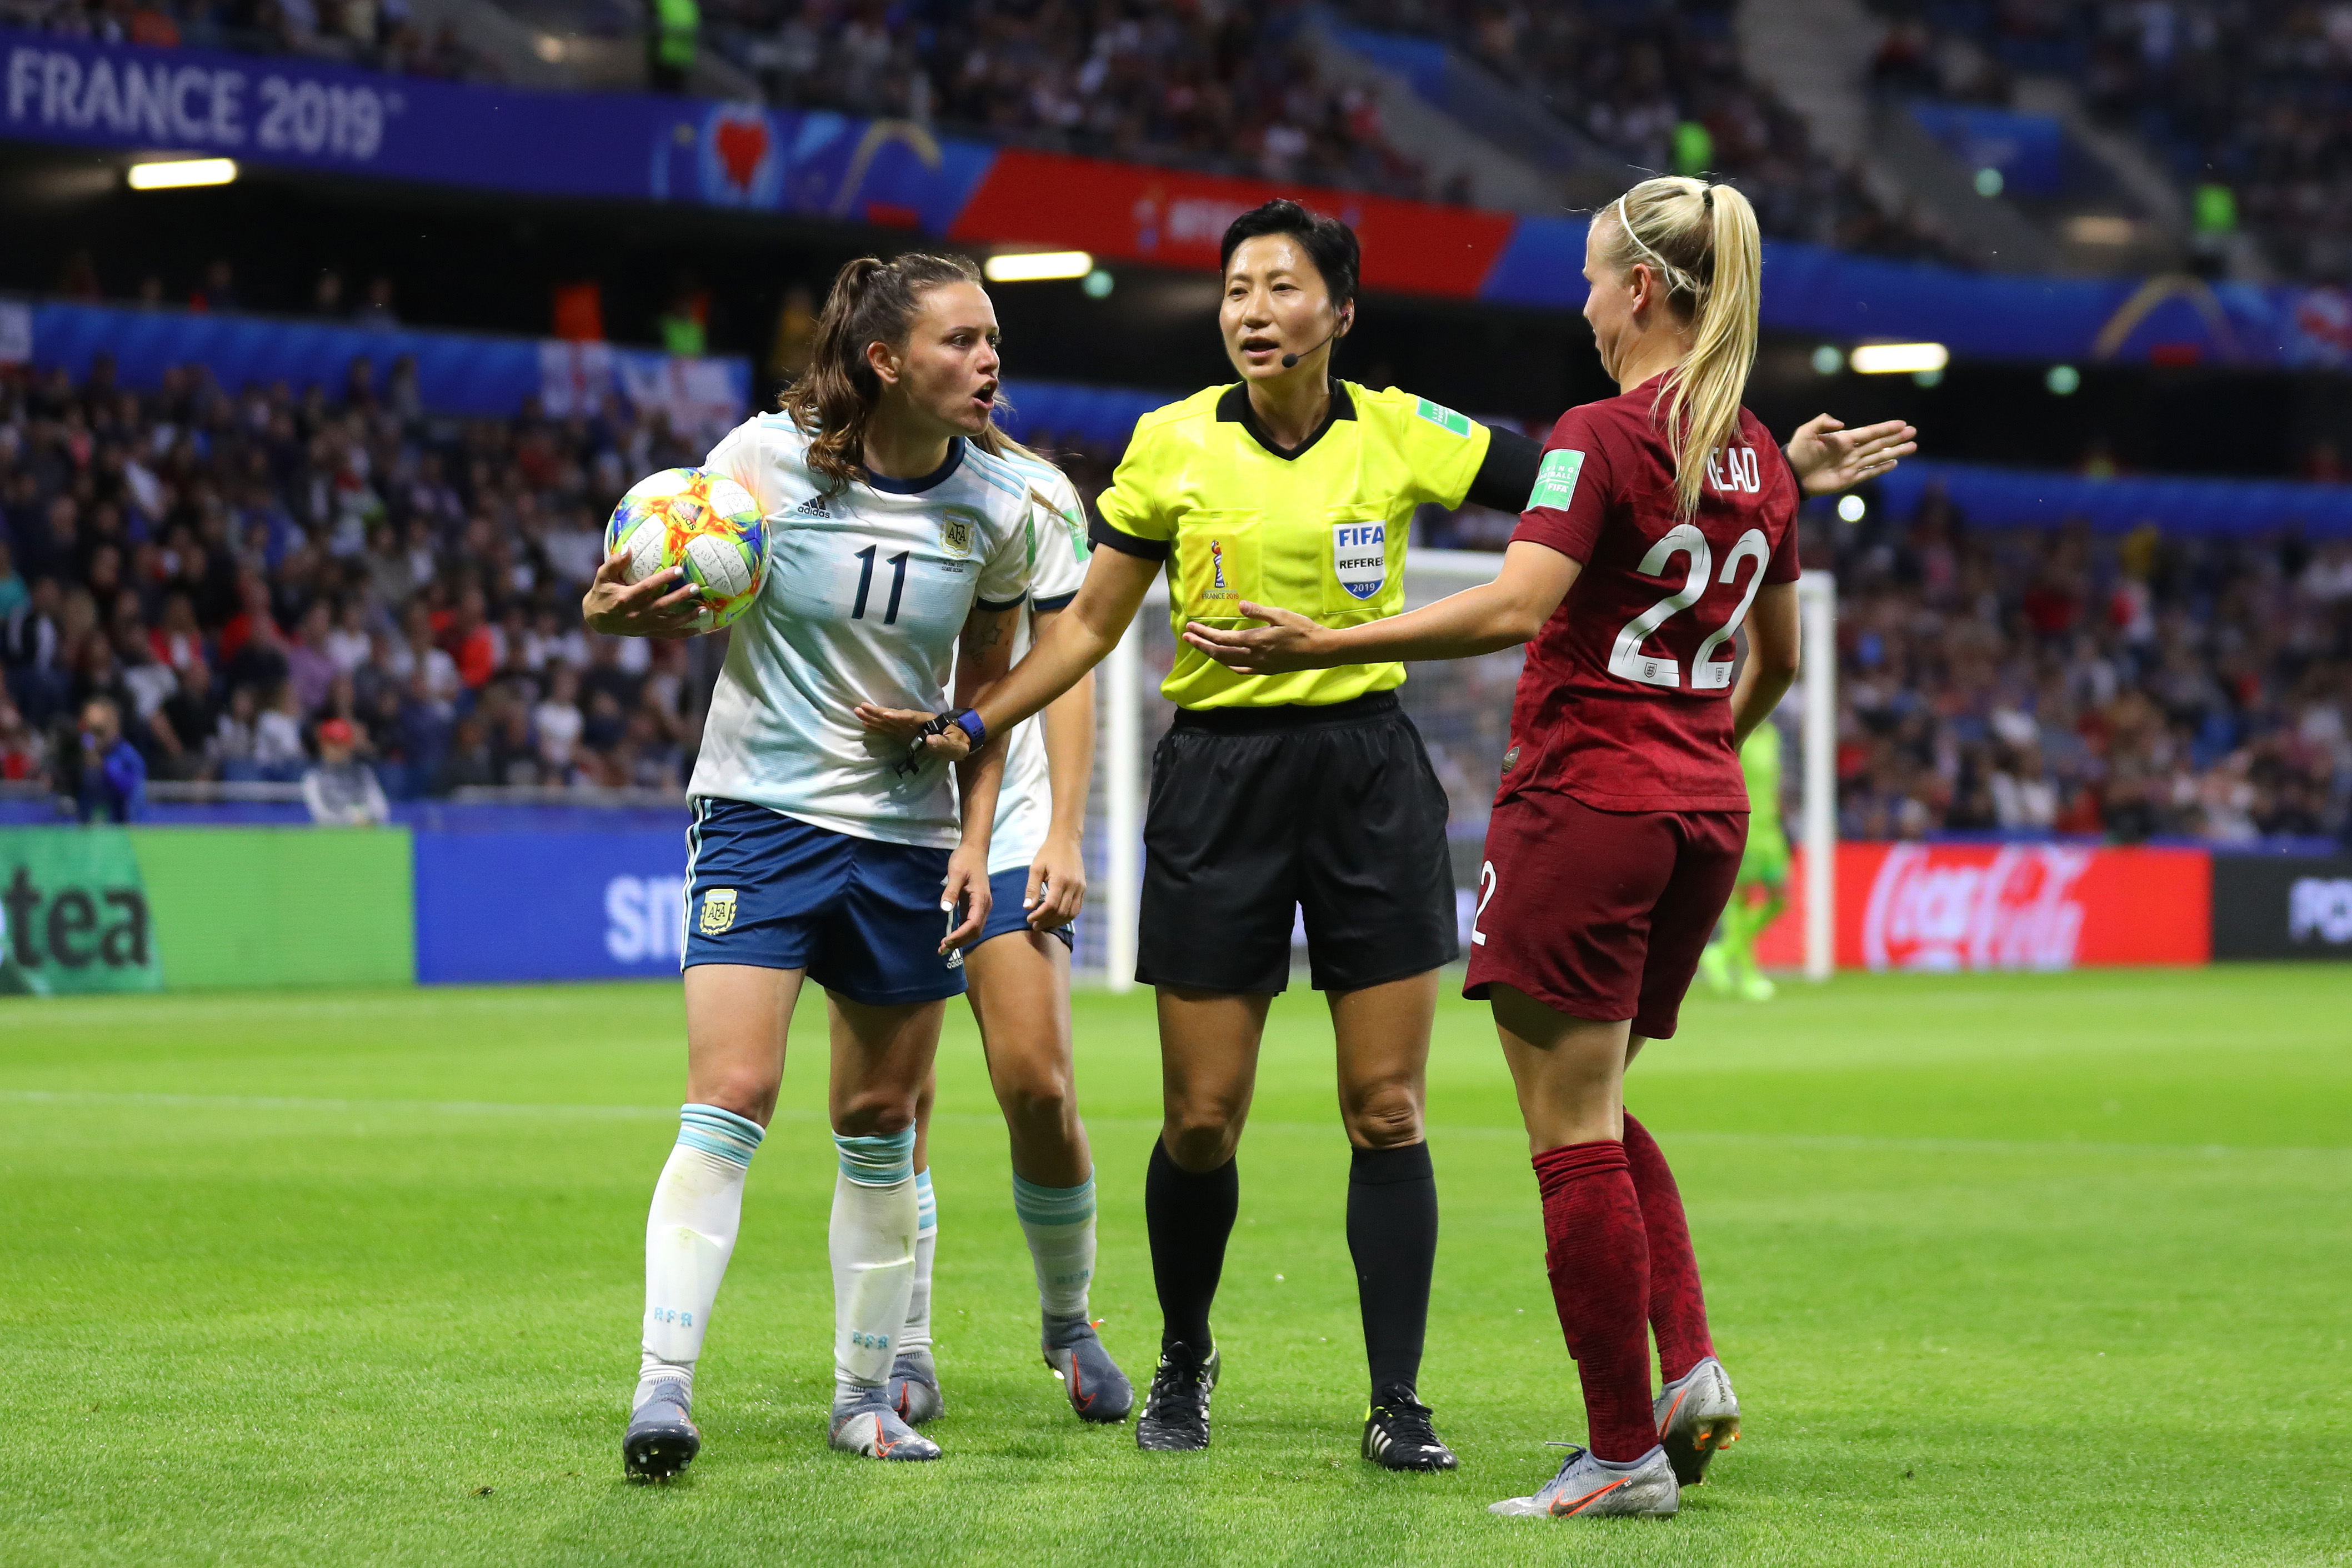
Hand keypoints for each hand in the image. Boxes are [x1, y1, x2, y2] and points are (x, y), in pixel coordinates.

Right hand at [582, 549, 703, 637]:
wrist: (597, 620)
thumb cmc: (602, 593)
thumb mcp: (602, 576)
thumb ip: (615, 563)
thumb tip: (629, 547)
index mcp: (625, 599)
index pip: (647, 588)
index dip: (663, 579)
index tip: (679, 570)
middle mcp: (636, 614)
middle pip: (662, 606)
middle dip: (680, 597)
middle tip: (696, 588)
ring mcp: (644, 625)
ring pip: (669, 623)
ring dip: (688, 618)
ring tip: (705, 610)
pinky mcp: (648, 633)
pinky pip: (669, 635)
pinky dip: (685, 633)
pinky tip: (701, 628)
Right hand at [855, 704, 972, 764]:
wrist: (957, 739)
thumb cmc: (958, 742)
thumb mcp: (956, 746)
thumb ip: (945, 744)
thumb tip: (930, 741)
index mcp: (928, 721)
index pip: (912, 718)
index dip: (900, 717)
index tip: (887, 714)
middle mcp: (914, 722)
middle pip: (895, 716)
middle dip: (879, 712)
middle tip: (862, 707)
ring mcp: (907, 728)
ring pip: (888, 721)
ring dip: (874, 716)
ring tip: (858, 711)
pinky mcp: (903, 734)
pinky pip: (887, 729)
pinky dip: (876, 726)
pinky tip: (865, 723)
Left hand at [939, 843, 990, 951]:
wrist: (974, 850)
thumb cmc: (965, 860)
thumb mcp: (956, 873)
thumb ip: (951, 892)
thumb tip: (945, 910)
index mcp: (981, 899)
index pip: (973, 924)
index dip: (961, 935)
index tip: (946, 941)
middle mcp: (984, 906)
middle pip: (975, 931)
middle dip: (960, 942)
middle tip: (942, 949)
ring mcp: (981, 906)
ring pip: (974, 930)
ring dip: (961, 940)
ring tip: (944, 947)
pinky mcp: (976, 905)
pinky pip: (971, 923)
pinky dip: (962, 932)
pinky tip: (951, 937)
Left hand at [1025, 831, 1086, 930]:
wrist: (1067, 841)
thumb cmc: (1048, 853)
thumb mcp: (1036, 868)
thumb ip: (1032, 888)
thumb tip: (1027, 907)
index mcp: (1060, 879)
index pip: (1051, 905)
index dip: (1039, 916)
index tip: (1029, 919)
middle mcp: (1073, 885)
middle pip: (1061, 912)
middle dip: (1046, 922)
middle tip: (1034, 926)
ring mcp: (1080, 888)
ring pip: (1071, 914)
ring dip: (1057, 922)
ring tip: (1044, 924)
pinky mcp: (1083, 889)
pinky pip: (1077, 909)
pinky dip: (1066, 917)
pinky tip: (1055, 918)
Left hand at [1179, 601, 1328, 674]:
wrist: (1321, 651)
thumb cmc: (1303, 629)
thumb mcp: (1281, 615)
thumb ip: (1258, 611)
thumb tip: (1239, 605)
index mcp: (1255, 641)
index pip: (1222, 639)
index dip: (1204, 634)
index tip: (1190, 628)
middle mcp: (1254, 656)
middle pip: (1219, 652)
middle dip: (1201, 644)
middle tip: (1186, 637)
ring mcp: (1259, 665)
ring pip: (1228, 662)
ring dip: (1211, 654)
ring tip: (1200, 646)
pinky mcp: (1266, 670)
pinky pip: (1241, 670)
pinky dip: (1228, 664)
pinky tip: (1224, 661)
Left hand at [1787, 414, 1916, 496]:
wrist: (1791, 475)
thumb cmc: (1797, 452)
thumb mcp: (1806, 432)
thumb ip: (1822, 422)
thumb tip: (1843, 424)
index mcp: (1843, 439)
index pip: (1869, 432)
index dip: (1886, 428)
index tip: (1902, 423)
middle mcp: (1850, 451)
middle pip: (1878, 443)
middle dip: (1896, 438)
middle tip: (1913, 432)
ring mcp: (1851, 465)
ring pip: (1878, 457)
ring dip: (1895, 452)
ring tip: (1912, 447)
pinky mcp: (1848, 479)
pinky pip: (1868, 473)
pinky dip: (1881, 468)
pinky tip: (1894, 463)